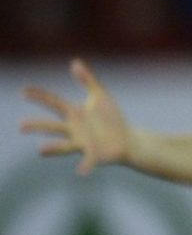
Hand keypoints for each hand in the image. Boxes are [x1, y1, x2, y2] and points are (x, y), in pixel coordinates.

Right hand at [21, 60, 132, 174]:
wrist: (129, 139)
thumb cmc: (112, 118)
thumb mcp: (100, 96)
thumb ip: (88, 80)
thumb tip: (74, 62)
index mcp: (73, 113)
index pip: (53, 102)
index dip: (39, 96)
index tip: (24, 91)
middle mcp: (72, 129)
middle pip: (51, 126)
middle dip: (37, 126)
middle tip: (20, 126)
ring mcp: (81, 143)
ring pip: (63, 146)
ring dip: (52, 148)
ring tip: (40, 150)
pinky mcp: (93, 155)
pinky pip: (87, 161)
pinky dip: (84, 166)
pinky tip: (81, 172)